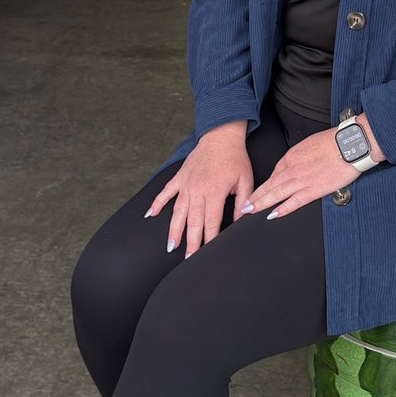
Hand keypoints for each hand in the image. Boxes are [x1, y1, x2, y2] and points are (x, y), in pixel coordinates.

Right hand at [147, 122, 251, 258]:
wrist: (221, 136)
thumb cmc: (235, 159)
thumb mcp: (245, 181)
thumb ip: (243, 203)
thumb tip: (241, 222)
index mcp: (214, 192)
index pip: (211, 222)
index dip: (210, 239)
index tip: (208, 254)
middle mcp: (197, 190)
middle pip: (192, 222)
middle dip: (190, 242)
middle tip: (188, 259)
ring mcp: (185, 184)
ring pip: (177, 211)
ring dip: (174, 230)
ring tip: (171, 246)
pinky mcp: (179, 177)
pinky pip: (165, 192)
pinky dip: (157, 204)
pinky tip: (150, 215)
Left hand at [244, 118, 383, 220]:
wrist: (349, 144)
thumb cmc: (334, 142)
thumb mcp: (310, 143)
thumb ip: (301, 155)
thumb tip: (298, 163)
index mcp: (292, 156)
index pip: (275, 172)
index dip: (265, 185)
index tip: (259, 192)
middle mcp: (293, 168)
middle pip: (270, 184)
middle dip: (255, 196)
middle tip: (244, 205)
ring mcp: (302, 179)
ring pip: (276, 193)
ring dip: (261, 203)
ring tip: (250, 211)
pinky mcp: (313, 189)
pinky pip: (294, 201)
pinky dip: (283, 209)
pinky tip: (274, 215)